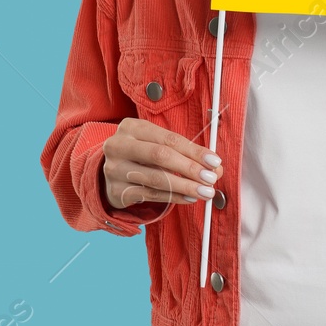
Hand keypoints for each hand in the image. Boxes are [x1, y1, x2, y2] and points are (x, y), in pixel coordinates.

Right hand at [102, 118, 221, 209]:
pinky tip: (189, 198)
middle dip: (189, 168)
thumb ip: (185, 152)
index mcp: (132, 127)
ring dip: (185, 186)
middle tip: (211, 178)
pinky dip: (174, 197)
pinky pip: (151, 195)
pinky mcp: (116, 190)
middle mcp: (119, 145)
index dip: (194, 150)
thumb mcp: (157, 144)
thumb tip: (215, 167)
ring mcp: (115, 169)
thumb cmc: (140, 155)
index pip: (169, 138)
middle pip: (160, 156)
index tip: (214, 161)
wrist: (109, 173)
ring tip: (205, 192)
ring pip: (156, 179)